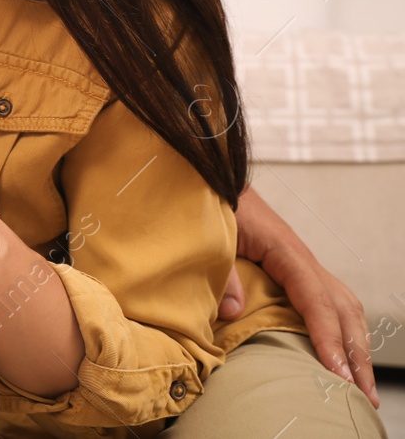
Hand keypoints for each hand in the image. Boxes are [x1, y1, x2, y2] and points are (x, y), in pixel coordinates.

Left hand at [229, 187, 378, 407]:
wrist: (212, 178)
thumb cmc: (210, 203)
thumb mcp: (214, 235)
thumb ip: (223, 272)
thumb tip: (233, 312)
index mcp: (285, 250)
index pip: (316, 299)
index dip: (328, 338)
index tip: (337, 373)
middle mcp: (302, 258)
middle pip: (342, 308)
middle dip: (355, 353)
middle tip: (362, 396)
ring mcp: (302, 262)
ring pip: (344, 306)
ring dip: (356, 344)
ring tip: (360, 384)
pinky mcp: (294, 267)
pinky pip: (330, 300)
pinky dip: (343, 329)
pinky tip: (343, 352)